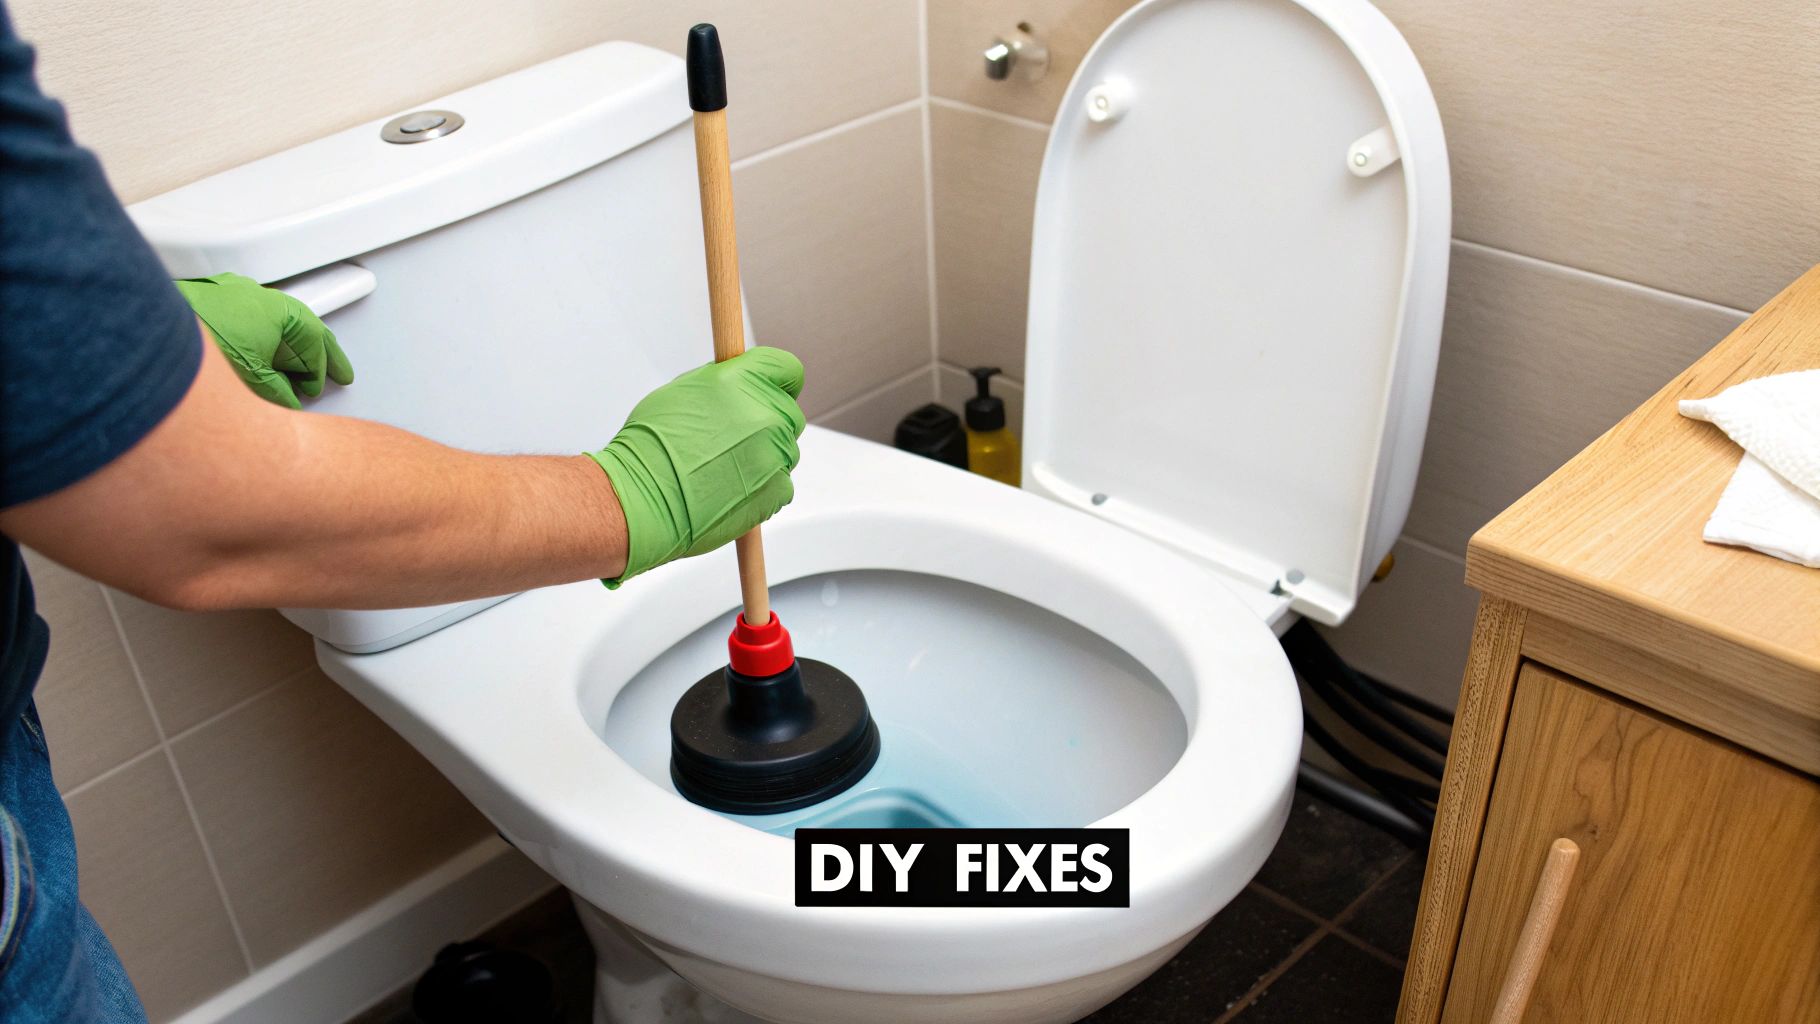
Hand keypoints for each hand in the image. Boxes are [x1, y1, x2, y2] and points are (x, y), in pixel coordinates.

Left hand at [175, 272, 352, 408]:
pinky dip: (259, 336)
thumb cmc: (194, 349)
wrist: (141, 332)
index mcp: (281, 309)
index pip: (315, 342)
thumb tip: (289, 400)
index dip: (320, 371)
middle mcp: (259, 295)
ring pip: (273, 320)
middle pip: (301, 326)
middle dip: (319, 352)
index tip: (315, 391)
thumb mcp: (251, 378)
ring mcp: (231, 293)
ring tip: (292, 368)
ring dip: (286, 344)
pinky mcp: (205, 299)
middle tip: (337, 372)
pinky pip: (246, 318)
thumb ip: (277, 390)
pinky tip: (253, 351)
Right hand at [588, 347, 805, 584]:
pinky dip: (761, 487)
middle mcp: (765, 413)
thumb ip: (725, 383)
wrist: (642, 496)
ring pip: (784, 450)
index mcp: (742, 380)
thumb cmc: (650, 445)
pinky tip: (728, 489)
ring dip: (762, 456)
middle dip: (766, 421)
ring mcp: (775, 453)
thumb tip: (741, 385)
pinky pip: (781, 483)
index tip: (772, 389)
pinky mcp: (778, 489)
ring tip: (721, 468)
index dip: (779, 380)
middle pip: (788, 411)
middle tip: (732, 438)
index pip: (786, 368)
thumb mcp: (683, 390)